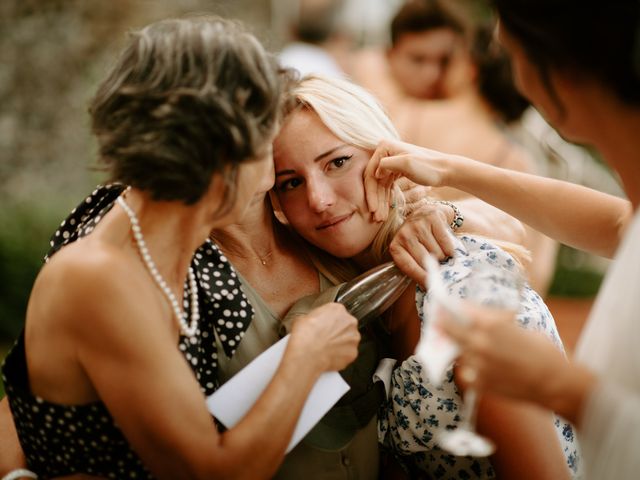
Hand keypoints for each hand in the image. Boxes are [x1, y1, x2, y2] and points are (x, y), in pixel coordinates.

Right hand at [290, 303, 359, 372]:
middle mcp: (349, 322)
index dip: (328, 320)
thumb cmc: (304, 336)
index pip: (336, 312)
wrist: (307, 355)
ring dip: (340, 343)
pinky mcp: (353, 352)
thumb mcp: (302, 318)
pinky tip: (329, 356)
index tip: (323, 325)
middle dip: (337, 331)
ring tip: (326, 348)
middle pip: (345, 325)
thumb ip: (313, 317)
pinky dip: (341, 356)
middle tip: (325, 337)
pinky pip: (348, 353)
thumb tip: (310, 322)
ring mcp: (353, 338)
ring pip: (348, 340)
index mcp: (337, 309)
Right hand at [365, 139, 455, 220]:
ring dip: (380, 202)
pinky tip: (386, 211)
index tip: (373, 209)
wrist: (446, 170)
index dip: (370, 193)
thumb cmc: (429, 167)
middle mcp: (385, 153)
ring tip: (381, 218)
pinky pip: (386, 186)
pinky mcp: (396, 171)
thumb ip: (387, 165)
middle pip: (374, 181)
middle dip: (375, 200)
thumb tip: (374, 173)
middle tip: (377, 218)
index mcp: (385, 147)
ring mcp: (390, 163)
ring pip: (380, 186)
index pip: (371, 173)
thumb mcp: (407, 163)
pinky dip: (386, 199)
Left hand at [389, 200, 457, 285]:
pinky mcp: (433, 217)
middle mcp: (404, 233)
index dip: (420, 277)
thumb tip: (429, 288)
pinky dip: (450, 249)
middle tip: (437, 265)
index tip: (430, 285)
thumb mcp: (412, 254)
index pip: (408, 266)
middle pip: (425, 261)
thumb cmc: (419, 240)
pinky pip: (446, 243)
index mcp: (396, 246)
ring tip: (439, 250)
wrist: (427, 214)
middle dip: (434, 266)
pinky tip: (446, 245)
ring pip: (437, 253)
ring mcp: (418, 224)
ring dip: (442, 256)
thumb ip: (416, 269)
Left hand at [441, 303, 572, 401]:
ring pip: (458, 352)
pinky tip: (482, 368)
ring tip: (469, 347)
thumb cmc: (543, 352)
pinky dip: (471, 369)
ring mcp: (476, 364)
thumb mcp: (519, 328)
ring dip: (461, 348)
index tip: (445, 305)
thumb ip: (496, 322)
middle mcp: (478, 342)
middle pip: (449, 328)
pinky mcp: (478, 383)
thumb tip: (480, 318)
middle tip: (437, 320)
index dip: (452, 306)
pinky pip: (466, 372)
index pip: (461, 309)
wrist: (555, 383)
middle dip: (443, 323)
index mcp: (490, 324)